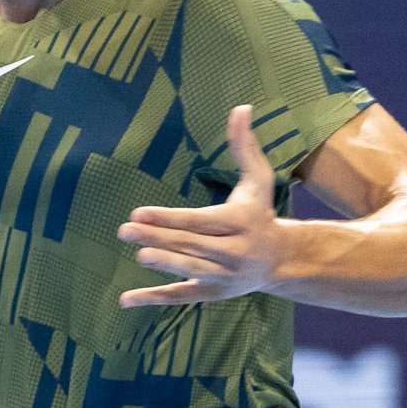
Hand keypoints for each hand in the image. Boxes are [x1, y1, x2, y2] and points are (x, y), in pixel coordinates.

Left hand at [117, 104, 290, 307]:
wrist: (281, 260)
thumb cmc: (260, 213)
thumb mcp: (257, 180)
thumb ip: (244, 146)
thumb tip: (241, 107)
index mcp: (242, 223)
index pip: (202, 221)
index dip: (171, 218)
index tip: (140, 212)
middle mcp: (235, 253)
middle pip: (193, 245)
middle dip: (159, 237)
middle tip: (125, 229)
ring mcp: (224, 277)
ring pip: (190, 271)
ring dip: (164, 264)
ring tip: (138, 252)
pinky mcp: (212, 294)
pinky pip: (181, 298)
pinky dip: (153, 298)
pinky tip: (125, 299)